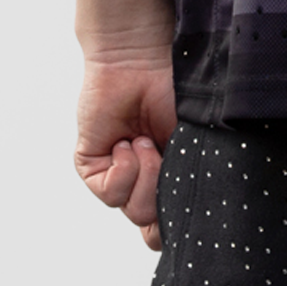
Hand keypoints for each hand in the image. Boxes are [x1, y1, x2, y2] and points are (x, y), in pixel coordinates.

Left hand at [73, 54, 176, 250]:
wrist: (142, 58)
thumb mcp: (194, 139)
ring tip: (145, 139)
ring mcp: (117, 173)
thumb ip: (193, 176)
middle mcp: (143, 179)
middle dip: (161, 194)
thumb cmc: (175, 89)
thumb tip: (189, 219)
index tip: (187, 206)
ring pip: (131, 210)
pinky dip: (122, 168)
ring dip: (144, 174)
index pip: (167, 227)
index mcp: (169, 175)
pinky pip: (108, 191)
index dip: (174, 227)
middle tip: (166, 157)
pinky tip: (127, 141)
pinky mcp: (92, 164)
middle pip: (152, 224)